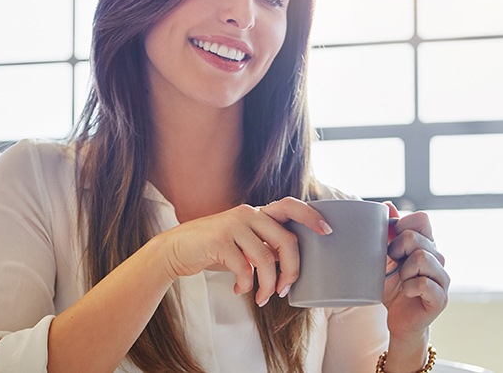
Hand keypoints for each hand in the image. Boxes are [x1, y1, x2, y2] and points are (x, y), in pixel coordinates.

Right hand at [154, 197, 331, 305]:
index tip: (327, 232)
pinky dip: (246, 285)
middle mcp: (248, 213)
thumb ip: (264, 245)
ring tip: (262, 297)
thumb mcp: (242, 242)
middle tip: (286, 289)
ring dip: (268, 285)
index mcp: (257, 212)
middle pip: (286, 240)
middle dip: (292, 270)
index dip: (311, 216)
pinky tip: (239, 289)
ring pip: (266, 259)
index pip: (291, 205)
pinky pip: (244, 268)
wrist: (175, 249)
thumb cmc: (214, 248)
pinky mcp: (218, 241)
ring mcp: (232, 225)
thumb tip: (290, 264)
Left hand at [382, 201, 449, 340]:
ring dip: (403, 271)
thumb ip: (389, 233)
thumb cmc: (392, 287)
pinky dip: (409, 287)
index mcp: (426, 245)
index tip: (390, 242)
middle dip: (396, 250)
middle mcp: (438, 258)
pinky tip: (406, 292)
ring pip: (421, 258)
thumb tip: (388, 205)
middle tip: (393, 264)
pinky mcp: (441, 297)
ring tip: (402, 281)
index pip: (422, 219)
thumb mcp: (385, 258)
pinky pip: (424, 283)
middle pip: (416, 238)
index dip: (402, 226)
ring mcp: (442, 278)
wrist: (398, 320)